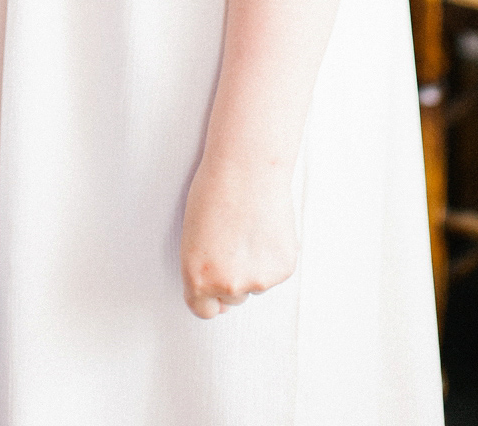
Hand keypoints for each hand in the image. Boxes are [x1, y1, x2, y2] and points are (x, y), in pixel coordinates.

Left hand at [180, 156, 298, 319]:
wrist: (248, 167)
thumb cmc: (215, 190)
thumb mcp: (194, 235)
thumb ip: (204, 267)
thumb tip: (220, 288)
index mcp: (197, 277)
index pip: (203, 310)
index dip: (209, 295)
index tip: (215, 281)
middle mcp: (226, 285)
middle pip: (231, 298)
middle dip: (233, 276)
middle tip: (234, 241)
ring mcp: (257, 280)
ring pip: (255, 285)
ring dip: (254, 266)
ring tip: (250, 229)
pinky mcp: (282, 270)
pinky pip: (275, 271)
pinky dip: (273, 256)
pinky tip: (266, 228)